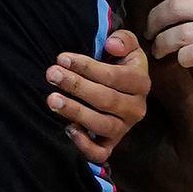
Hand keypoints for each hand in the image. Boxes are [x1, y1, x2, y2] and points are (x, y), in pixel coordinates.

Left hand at [48, 29, 150, 164]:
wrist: (122, 88)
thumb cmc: (119, 63)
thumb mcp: (126, 45)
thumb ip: (124, 39)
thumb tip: (112, 45)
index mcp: (141, 82)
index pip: (114, 76)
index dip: (87, 67)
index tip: (62, 58)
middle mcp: (136, 108)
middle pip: (106, 99)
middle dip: (76, 86)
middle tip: (51, 75)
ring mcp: (124, 128)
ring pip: (102, 125)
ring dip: (75, 111)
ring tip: (52, 99)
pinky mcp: (112, 144)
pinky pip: (101, 152)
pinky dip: (84, 145)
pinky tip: (67, 129)